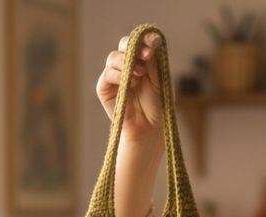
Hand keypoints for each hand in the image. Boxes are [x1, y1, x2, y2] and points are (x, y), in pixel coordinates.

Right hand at [95, 32, 163, 148]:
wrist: (150, 128)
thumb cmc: (158, 105)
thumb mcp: (160, 80)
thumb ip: (154, 62)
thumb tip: (148, 45)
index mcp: (142, 61)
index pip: (139, 42)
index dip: (145, 39)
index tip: (154, 41)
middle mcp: (127, 66)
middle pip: (124, 45)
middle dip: (134, 47)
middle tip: (147, 55)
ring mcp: (115, 76)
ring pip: (113, 57)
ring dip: (127, 62)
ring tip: (140, 74)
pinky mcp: (105, 88)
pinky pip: (108, 74)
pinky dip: (118, 75)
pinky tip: (130, 82)